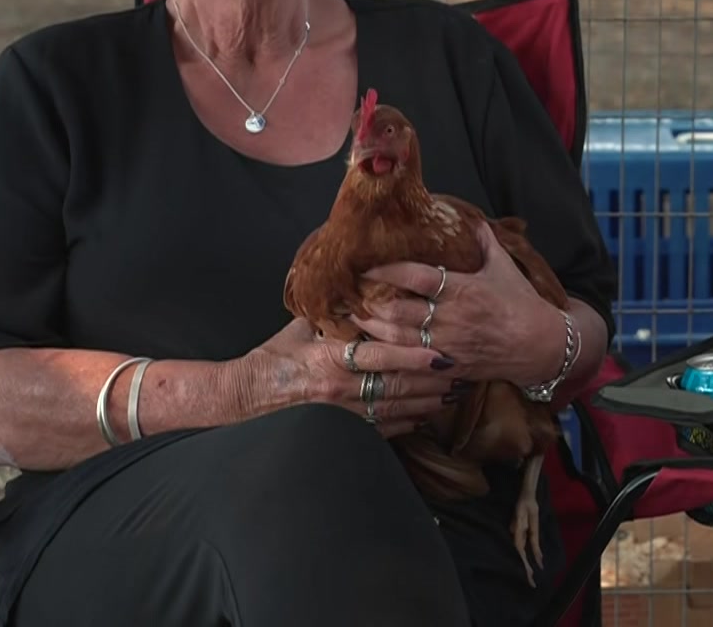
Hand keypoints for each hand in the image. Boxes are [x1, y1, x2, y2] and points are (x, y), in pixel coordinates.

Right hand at [231, 318, 461, 436]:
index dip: (414, 358)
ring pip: (394, 409)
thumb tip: (365, 284)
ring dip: (427, 403)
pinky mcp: (341, 427)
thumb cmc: (277, 354)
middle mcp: (340, 387)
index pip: (381, 358)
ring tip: (455, 394)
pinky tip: (426, 416)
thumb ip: (336, 311)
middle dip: (432, 382)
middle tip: (463, 373)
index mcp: (331, 357)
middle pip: (397, 387)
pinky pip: (380, 428)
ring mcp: (341, 411)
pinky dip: (406, 423)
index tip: (442, 355)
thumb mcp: (303, 325)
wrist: (249, 392)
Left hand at [354, 219, 563, 385]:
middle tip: (348, 296)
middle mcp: (450, 317)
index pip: (415, 276)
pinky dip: (391, 357)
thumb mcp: (504, 267)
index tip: (365, 267)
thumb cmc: (523, 303)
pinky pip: (412, 362)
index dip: (387, 271)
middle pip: (397, 310)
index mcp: (462, 288)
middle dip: (369, 303)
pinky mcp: (449, 366)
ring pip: (398, 339)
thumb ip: (485, 241)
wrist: (541, 345)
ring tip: (353, 321)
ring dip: (373, 330)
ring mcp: (448, 344)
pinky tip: (374, 351)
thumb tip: (472, 219)